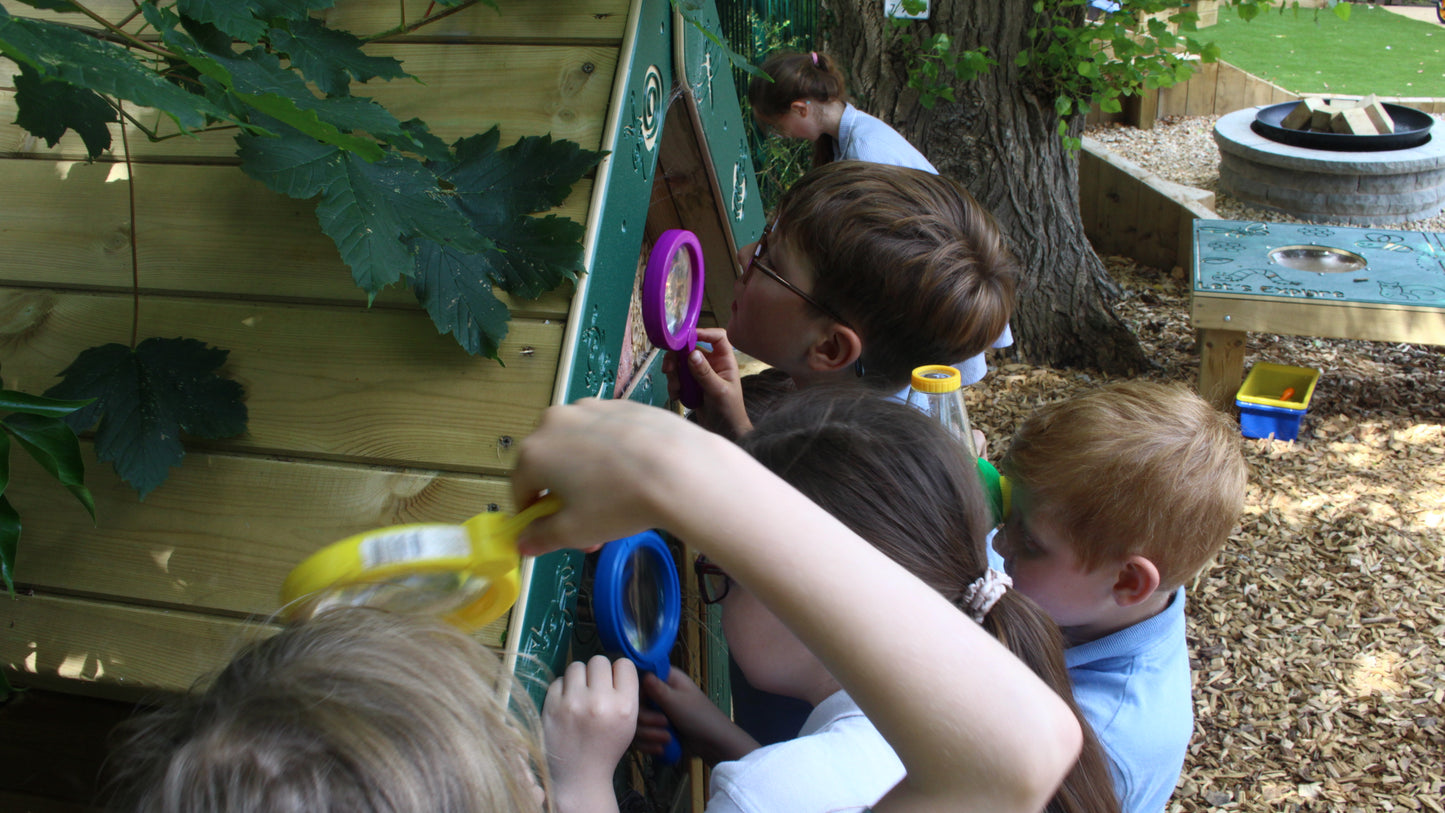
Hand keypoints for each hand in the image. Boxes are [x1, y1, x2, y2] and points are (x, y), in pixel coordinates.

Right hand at [511, 399, 728, 556]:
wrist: (680, 469)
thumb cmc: (619, 503)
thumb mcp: (575, 531)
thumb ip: (542, 536)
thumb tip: (523, 542)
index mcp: (533, 453)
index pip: (520, 489)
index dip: (534, 515)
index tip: (553, 532)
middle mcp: (554, 422)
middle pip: (549, 464)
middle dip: (563, 495)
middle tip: (589, 524)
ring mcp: (590, 408)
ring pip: (577, 447)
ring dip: (586, 474)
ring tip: (616, 500)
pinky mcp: (621, 404)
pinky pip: (605, 433)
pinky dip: (611, 453)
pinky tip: (635, 473)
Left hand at [543, 656, 638, 812]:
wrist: (579, 777)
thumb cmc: (606, 749)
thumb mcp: (629, 724)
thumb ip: (626, 694)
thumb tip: (616, 664)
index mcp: (625, 706)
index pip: (624, 664)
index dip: (619, 671)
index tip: (614, 681)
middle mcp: (601, 701)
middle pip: (600, 661)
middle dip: (598, 673)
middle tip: (595, 688)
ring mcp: (574, 702)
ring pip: (577, 666)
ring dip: (579, 678)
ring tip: (579, 695)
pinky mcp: (552, 706)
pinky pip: (559, 679)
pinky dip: (563, 689)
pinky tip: (567, 704)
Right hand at [636, 670, 759, 765]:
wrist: (713, 744)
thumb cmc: (699, 717)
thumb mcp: (676, 701)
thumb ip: (656, 688)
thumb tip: (642, 672)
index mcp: (665, 679)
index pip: (637, 680)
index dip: (636, 694)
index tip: (644, 704)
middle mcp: (657, 693)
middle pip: (634, 705)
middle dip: (646, 720)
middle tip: (664, 724)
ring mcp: (655, 713)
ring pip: (635, 724)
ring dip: (649, 735)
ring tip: (666, 740)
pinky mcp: (655, 730)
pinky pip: (640, 737)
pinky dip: (649, 744)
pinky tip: (661, 749)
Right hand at [662, 327, 751, 438]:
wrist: (724, 432)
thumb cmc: (729, 411)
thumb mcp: (718, 391)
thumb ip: (705, 373)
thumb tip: (692, 354)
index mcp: (724, 361)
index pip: (717, 337)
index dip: (703, 332)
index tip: (686, 338)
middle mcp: (712, 364)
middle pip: (691, 349)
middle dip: (677, 358)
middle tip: (669, 369)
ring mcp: (700, 374)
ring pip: (680, 364)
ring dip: (674, 375)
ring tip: (676, 389)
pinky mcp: (691, 385)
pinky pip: (677, 379)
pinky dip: (674, 386)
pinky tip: (677, 396)